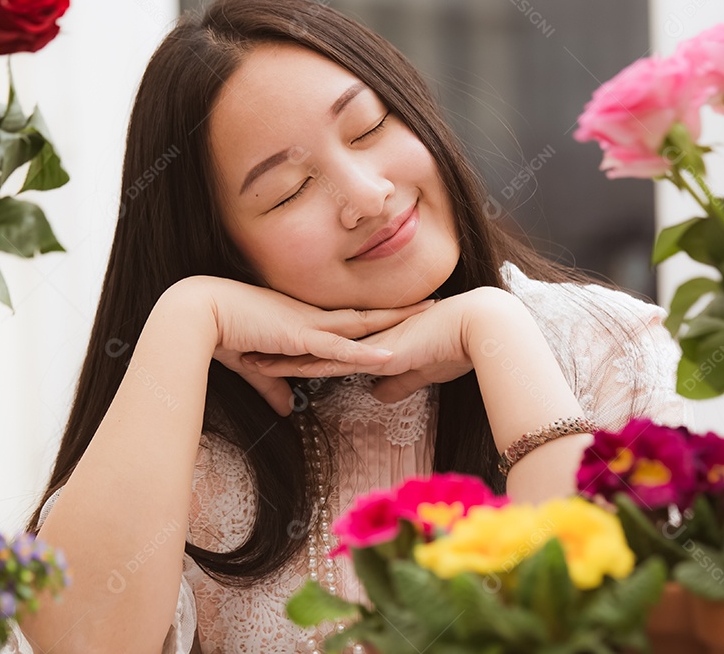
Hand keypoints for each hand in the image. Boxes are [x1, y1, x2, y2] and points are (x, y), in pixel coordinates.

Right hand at [181, 276, 436, 415]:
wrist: (200, 314)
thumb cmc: (224, 335)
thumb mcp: (256, 366)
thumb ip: (276, 387)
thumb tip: (289, 409)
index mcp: (306, 322)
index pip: (351, 320)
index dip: (380, 317)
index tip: (406, 312)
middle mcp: (314, 318)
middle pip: (368, 315)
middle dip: (402, 311)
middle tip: (434, 302)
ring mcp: (309, 325)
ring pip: (363, 324)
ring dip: (396, 321)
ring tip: (428, 313)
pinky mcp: (299, 337)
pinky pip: (339, 347)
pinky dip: (365, 352)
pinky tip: (390, 354)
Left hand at [238, 288, 511, 402]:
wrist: (478, 328)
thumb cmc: (457, 348)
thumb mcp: (421, 371)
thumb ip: (397, 382)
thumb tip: (377, 395)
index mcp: (373, 343)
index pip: (329, 349)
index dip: (300, 352)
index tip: (272, 353)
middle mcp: (363, 341)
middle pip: (312, 347)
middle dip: (278, 350)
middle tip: (245, 350)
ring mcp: (366, 345)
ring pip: (313, 353)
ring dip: (281, 360)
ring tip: (247, 361)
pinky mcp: (374, 354)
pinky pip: (331, 362)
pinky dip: (304, 366)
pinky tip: (280, 369)